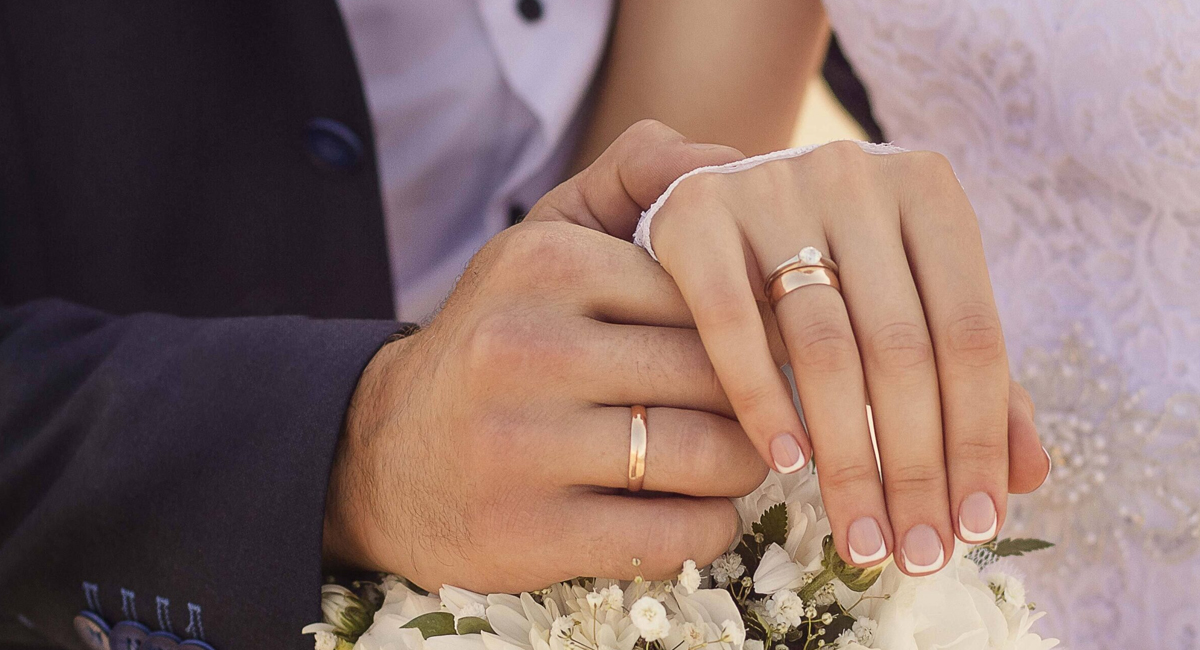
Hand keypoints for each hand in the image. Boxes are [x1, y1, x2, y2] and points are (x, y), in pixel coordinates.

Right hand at [322, 126, 762, 592]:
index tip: (761, 352)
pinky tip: (691, 511)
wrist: (380, 454)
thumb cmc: (498, 337)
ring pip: (710, 455)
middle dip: (757, 401)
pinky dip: (709, 528)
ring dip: (743, 467)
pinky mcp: (528, 534)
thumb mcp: (544, 238)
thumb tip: (732, 161)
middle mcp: (527, 348)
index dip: (752, 328)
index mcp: (545, 265)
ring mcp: (522, 447)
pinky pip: (677, 536)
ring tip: (730, 461)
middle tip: (762, 413)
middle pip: (717, 375)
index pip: (708, 293)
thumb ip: (634, 177)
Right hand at [562, 127, 1050, 575]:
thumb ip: (967, 375)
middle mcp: (855, 174)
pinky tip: (785, 464)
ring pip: (824, 347)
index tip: (977, 527)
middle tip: (916, 552)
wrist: (715, 195)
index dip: (980, 438)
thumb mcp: (905, 300)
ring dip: (848, 458)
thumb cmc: (827, 262)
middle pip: (903, 348)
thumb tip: (1029, 475)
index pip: (973, 333)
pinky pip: (732, 324)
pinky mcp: (697, 212)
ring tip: (861, 536)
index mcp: (928, 189)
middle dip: (916, 467)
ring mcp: (771, 187)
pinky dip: (762, 400)